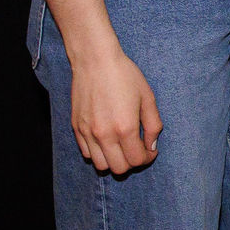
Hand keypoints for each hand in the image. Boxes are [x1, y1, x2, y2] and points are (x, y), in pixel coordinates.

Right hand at [68, 46, 161, 175]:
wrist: (95, 61)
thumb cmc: (125, 76)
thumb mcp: (147, 97)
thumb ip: (153, 125)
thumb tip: (152, 146)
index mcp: (125, 127)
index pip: (136, 160)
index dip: (147, 158)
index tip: (150, 150)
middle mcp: (104, 135)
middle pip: (119, 169)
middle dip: (132, 163)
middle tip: (138, 150)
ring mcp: (88, 133)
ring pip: (101, 165)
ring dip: (114, 161)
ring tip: (122, 147)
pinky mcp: (76, 128)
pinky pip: (87, 153)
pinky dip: (98, 153)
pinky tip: (107, 140)